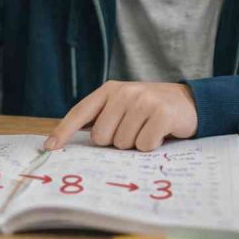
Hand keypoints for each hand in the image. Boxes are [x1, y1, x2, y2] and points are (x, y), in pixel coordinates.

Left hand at [44, 81, 197, 151]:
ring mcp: (143, 101)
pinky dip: (151, 146)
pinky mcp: (161, 113)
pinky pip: (144, 145)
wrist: (189, 102)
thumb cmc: (149, 110)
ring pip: (123, 143)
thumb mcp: (123, 106)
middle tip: (132, 131)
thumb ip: (101, 117)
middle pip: (102, 136)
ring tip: (147, 130)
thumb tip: (70, 140)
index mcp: (109, 90)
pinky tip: (159, 134)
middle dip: (115, 142)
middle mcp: (124, 92)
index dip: (63, 131)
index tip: (49, 147)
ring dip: (135, 144)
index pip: (80, 112)